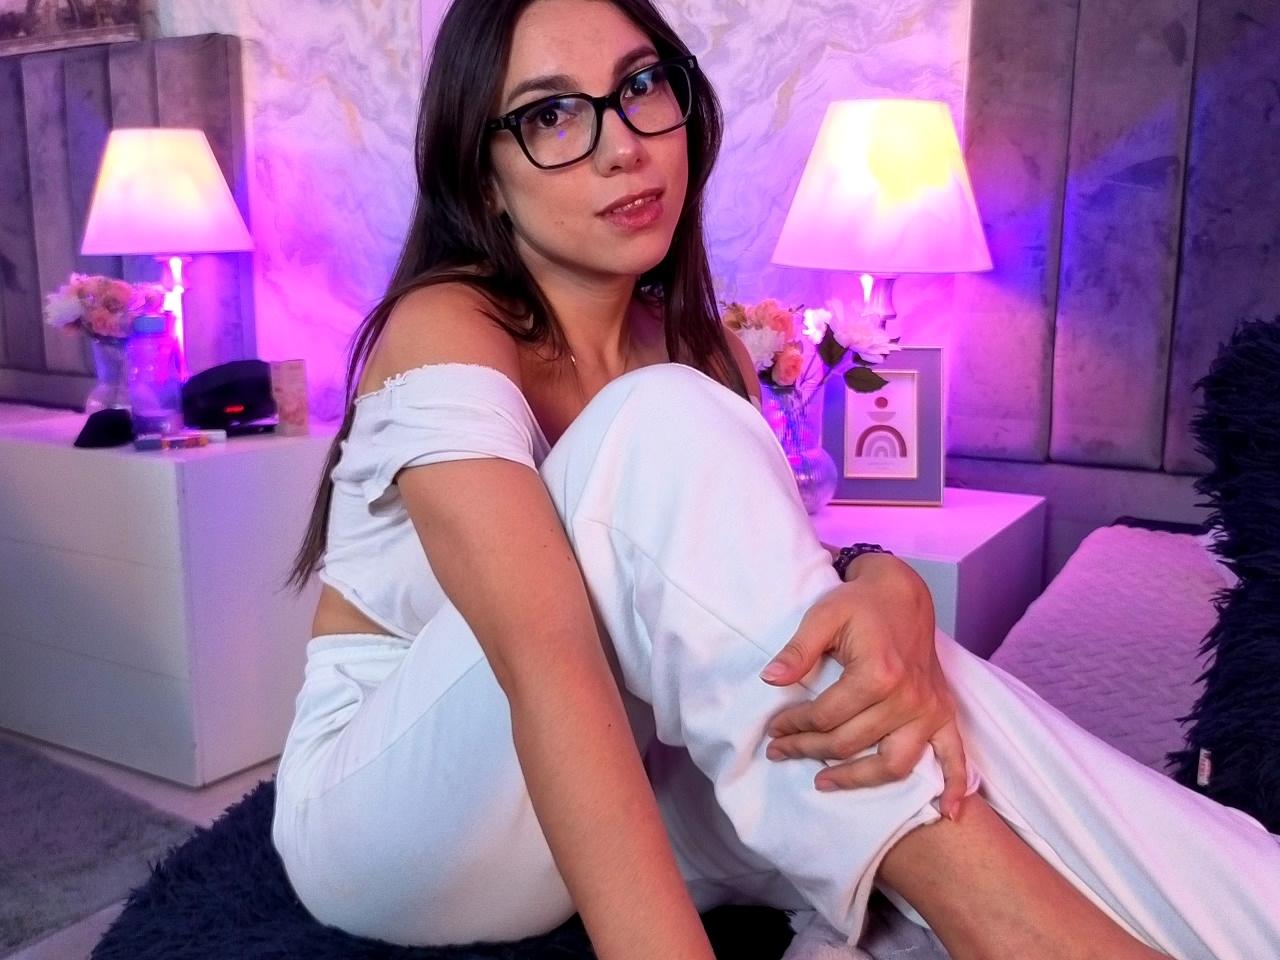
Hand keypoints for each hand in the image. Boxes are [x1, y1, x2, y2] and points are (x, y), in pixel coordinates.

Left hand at [758, 554, 967, 818]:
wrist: (902, 593)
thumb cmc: (860, 604)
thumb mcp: (823, 615)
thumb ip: (797, 649)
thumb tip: (771, 679)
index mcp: (878, 674)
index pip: (827, 716)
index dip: (793, 725)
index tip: (773, 729)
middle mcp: (907, 698)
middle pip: (851, 743)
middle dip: (808, 750)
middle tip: (780, 752)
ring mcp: (929, 709)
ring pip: (893, 764)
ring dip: (858, 780)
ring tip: (823, 783)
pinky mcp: (944, 712)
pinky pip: (955, 756)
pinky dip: (955, 786)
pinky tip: (950, 812)